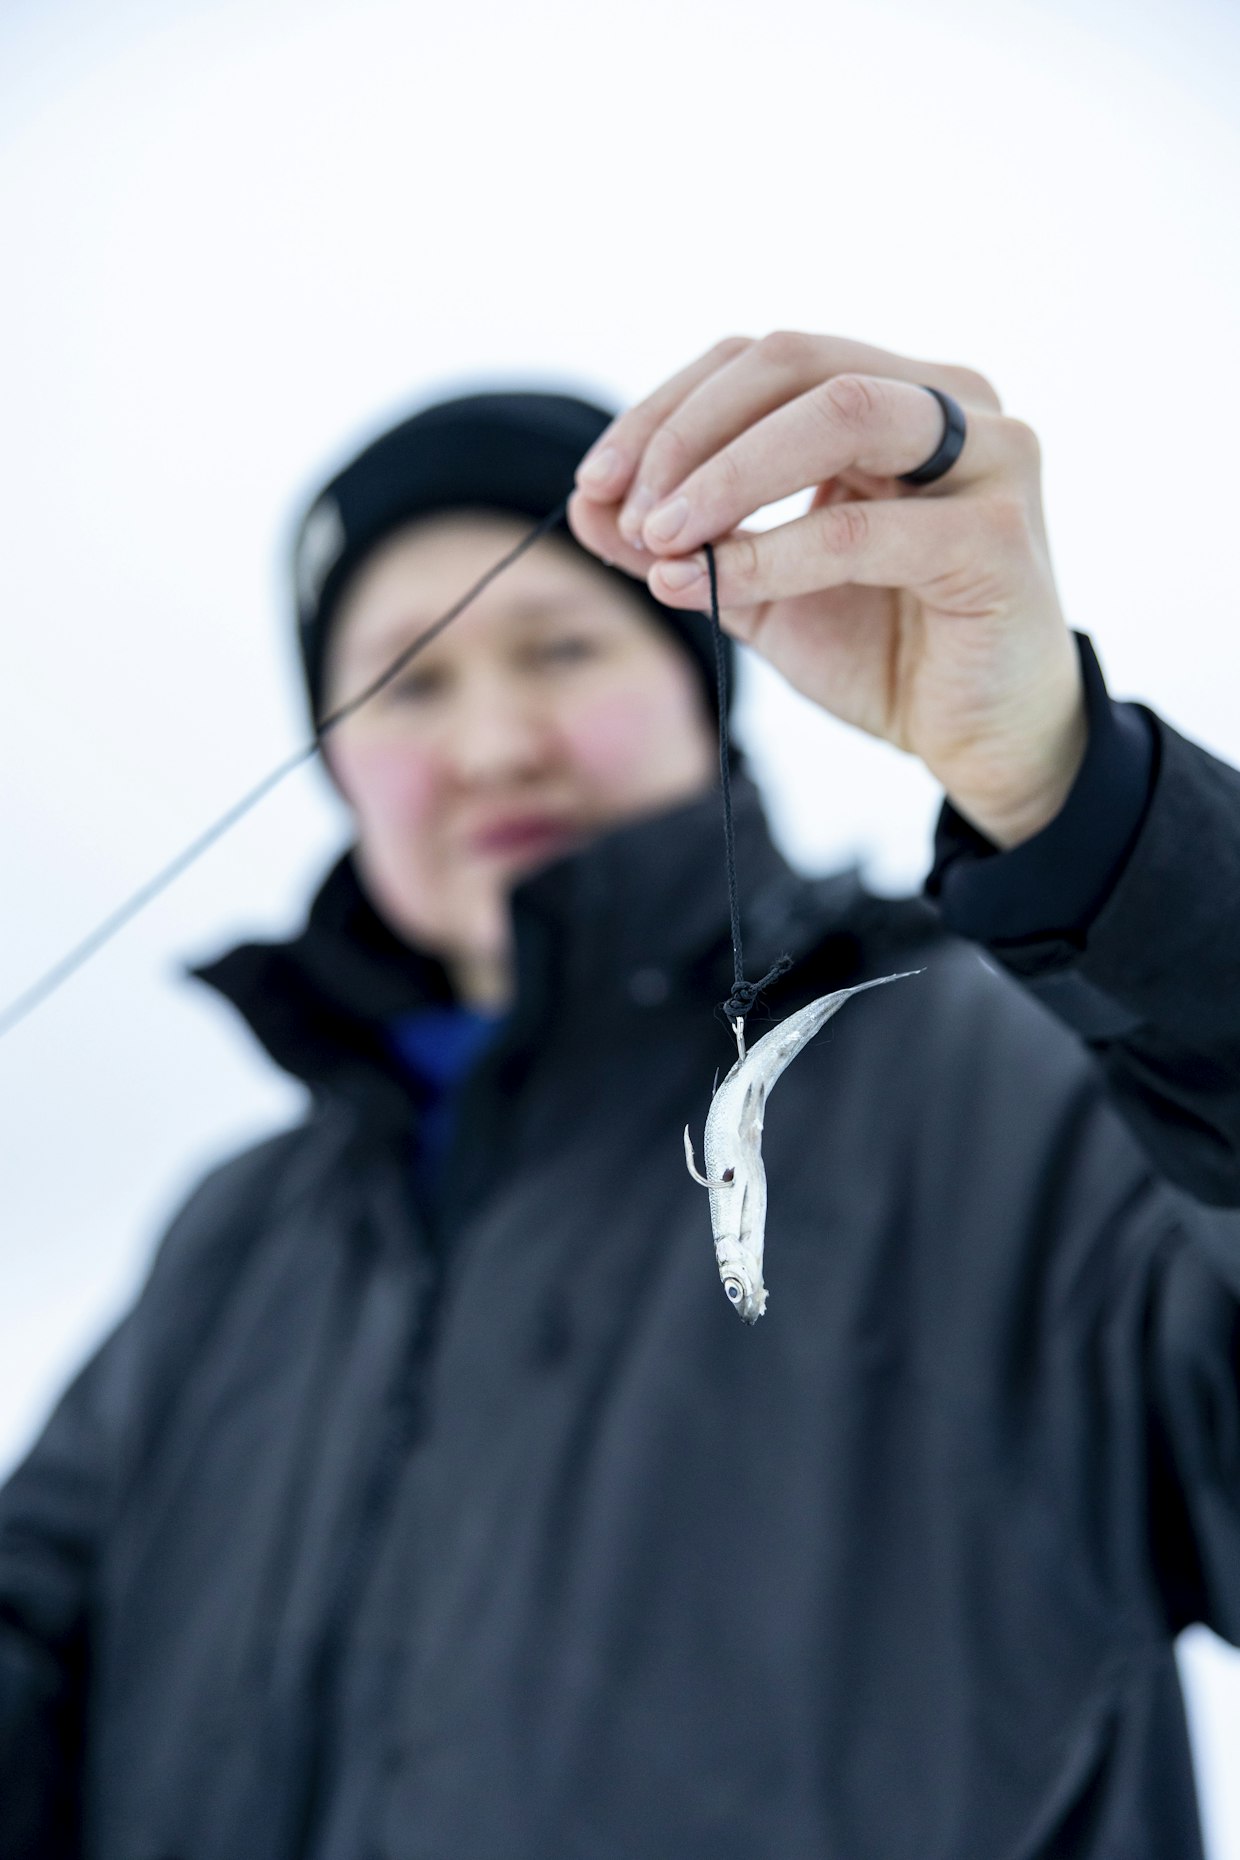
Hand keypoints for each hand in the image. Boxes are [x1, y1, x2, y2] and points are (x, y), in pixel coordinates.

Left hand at [567, 332, 1086, 848]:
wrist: (978, 741)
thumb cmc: (884, 652)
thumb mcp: (757, 591)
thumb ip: (680, 544)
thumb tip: (583, 507)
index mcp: (893, 395)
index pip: (759, 361)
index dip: (666, 410)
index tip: (594, 483)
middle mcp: (950, 402)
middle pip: (790, 363)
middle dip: (686, 433)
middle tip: (625, 512)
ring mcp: (987, 459)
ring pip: (838, 412)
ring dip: (727, 474)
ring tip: (660, 537)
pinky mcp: (998, 537)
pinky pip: (863, 529)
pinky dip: (773, 553)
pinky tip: (713, 583)